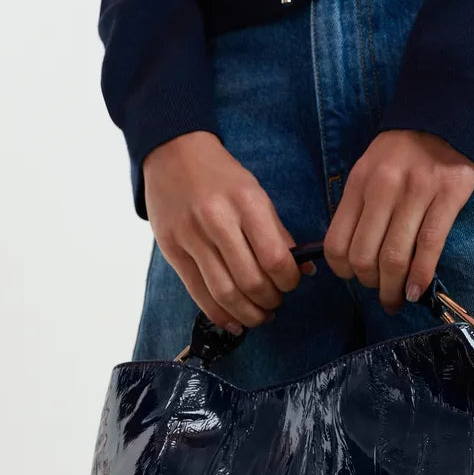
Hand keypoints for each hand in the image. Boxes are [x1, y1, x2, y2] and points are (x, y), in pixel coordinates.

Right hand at [143, 131, 313, 333]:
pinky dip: (219, 315)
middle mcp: (218, 220)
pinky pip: (198, 293)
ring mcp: (191, 237)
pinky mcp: (171, 250)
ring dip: (247, 314)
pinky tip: (234, 322)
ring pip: (224, 293)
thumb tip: (303, 270)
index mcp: (247, 203)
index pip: (275, 258)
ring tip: (259, 316)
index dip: (288, 281)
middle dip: (269, 301)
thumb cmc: (221, 176)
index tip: (291, 283)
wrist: (173, 152)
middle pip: (250, 280)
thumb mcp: (256, 193)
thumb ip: (277, 232)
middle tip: (275, 302)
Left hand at [323, 130, 473, 312]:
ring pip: (395, 256)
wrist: (445, 120)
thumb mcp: (368, 172)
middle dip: (370, 285)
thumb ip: (358, 209)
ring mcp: (416, 192)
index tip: (355, 279)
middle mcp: (383, 188)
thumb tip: (350, 257)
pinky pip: (429, 246)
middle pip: (364, 256)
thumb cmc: (402, 154)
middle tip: (381, 292)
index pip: (337, 243)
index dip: (343, 272)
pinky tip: (417, 291)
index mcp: (359, 184)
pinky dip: (420, 276)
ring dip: (394, 288)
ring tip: (398, 299)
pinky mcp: (448, 196)